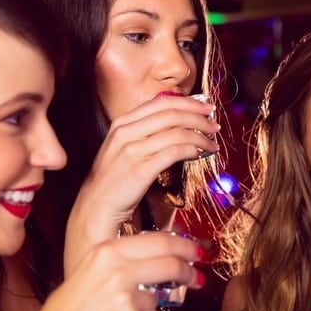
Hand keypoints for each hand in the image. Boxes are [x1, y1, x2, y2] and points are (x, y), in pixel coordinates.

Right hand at [30, 231, 204, 310]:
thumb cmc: (73, 308)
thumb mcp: (91, 269)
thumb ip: (124, 259)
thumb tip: (164, 254)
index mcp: (107, 251)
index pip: (160, 240)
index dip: (184, 245)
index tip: (196, 250)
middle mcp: (118, 270)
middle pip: (171, 264)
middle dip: (188, 272)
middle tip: (196, 277)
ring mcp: (127, 297)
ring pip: (160, 297)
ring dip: (150, 305)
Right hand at [65, 93, 218, 271]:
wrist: (95, 208)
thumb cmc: (114, 181)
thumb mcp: (124, 149)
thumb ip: (145, 134)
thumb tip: (177, 126)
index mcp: (122, 123)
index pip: (161, 103)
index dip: (188, 103)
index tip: (206, 108)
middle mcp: (125, 131)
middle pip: (171, 113)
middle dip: (199, 117)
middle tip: (215, 124)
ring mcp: (131, 150)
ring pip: (176, 132)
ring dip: (200, 136)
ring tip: (212, 144)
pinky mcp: (140, 169)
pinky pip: (174, 152)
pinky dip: (192, 150)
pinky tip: (199, 155)